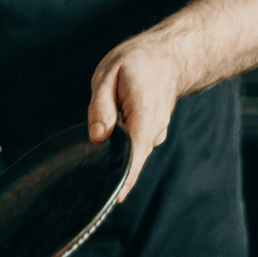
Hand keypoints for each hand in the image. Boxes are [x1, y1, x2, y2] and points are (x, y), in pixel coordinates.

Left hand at [87, 35, 180, 202]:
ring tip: (103, 136)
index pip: (135, 153)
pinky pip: (133, 147)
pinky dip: (121, 145)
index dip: (126, 177)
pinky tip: (113, 133)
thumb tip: (98, 137)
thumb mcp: (109, 75)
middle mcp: (154, 129)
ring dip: (115, 151)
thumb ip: (100, 106)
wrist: (167, 57)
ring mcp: (155, 133)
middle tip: (90, 178)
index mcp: (144, 114)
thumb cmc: (136, 63)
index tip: (115, 198)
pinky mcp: (151, 135)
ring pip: (131, 152)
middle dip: (113, 168)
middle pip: (131, 159)